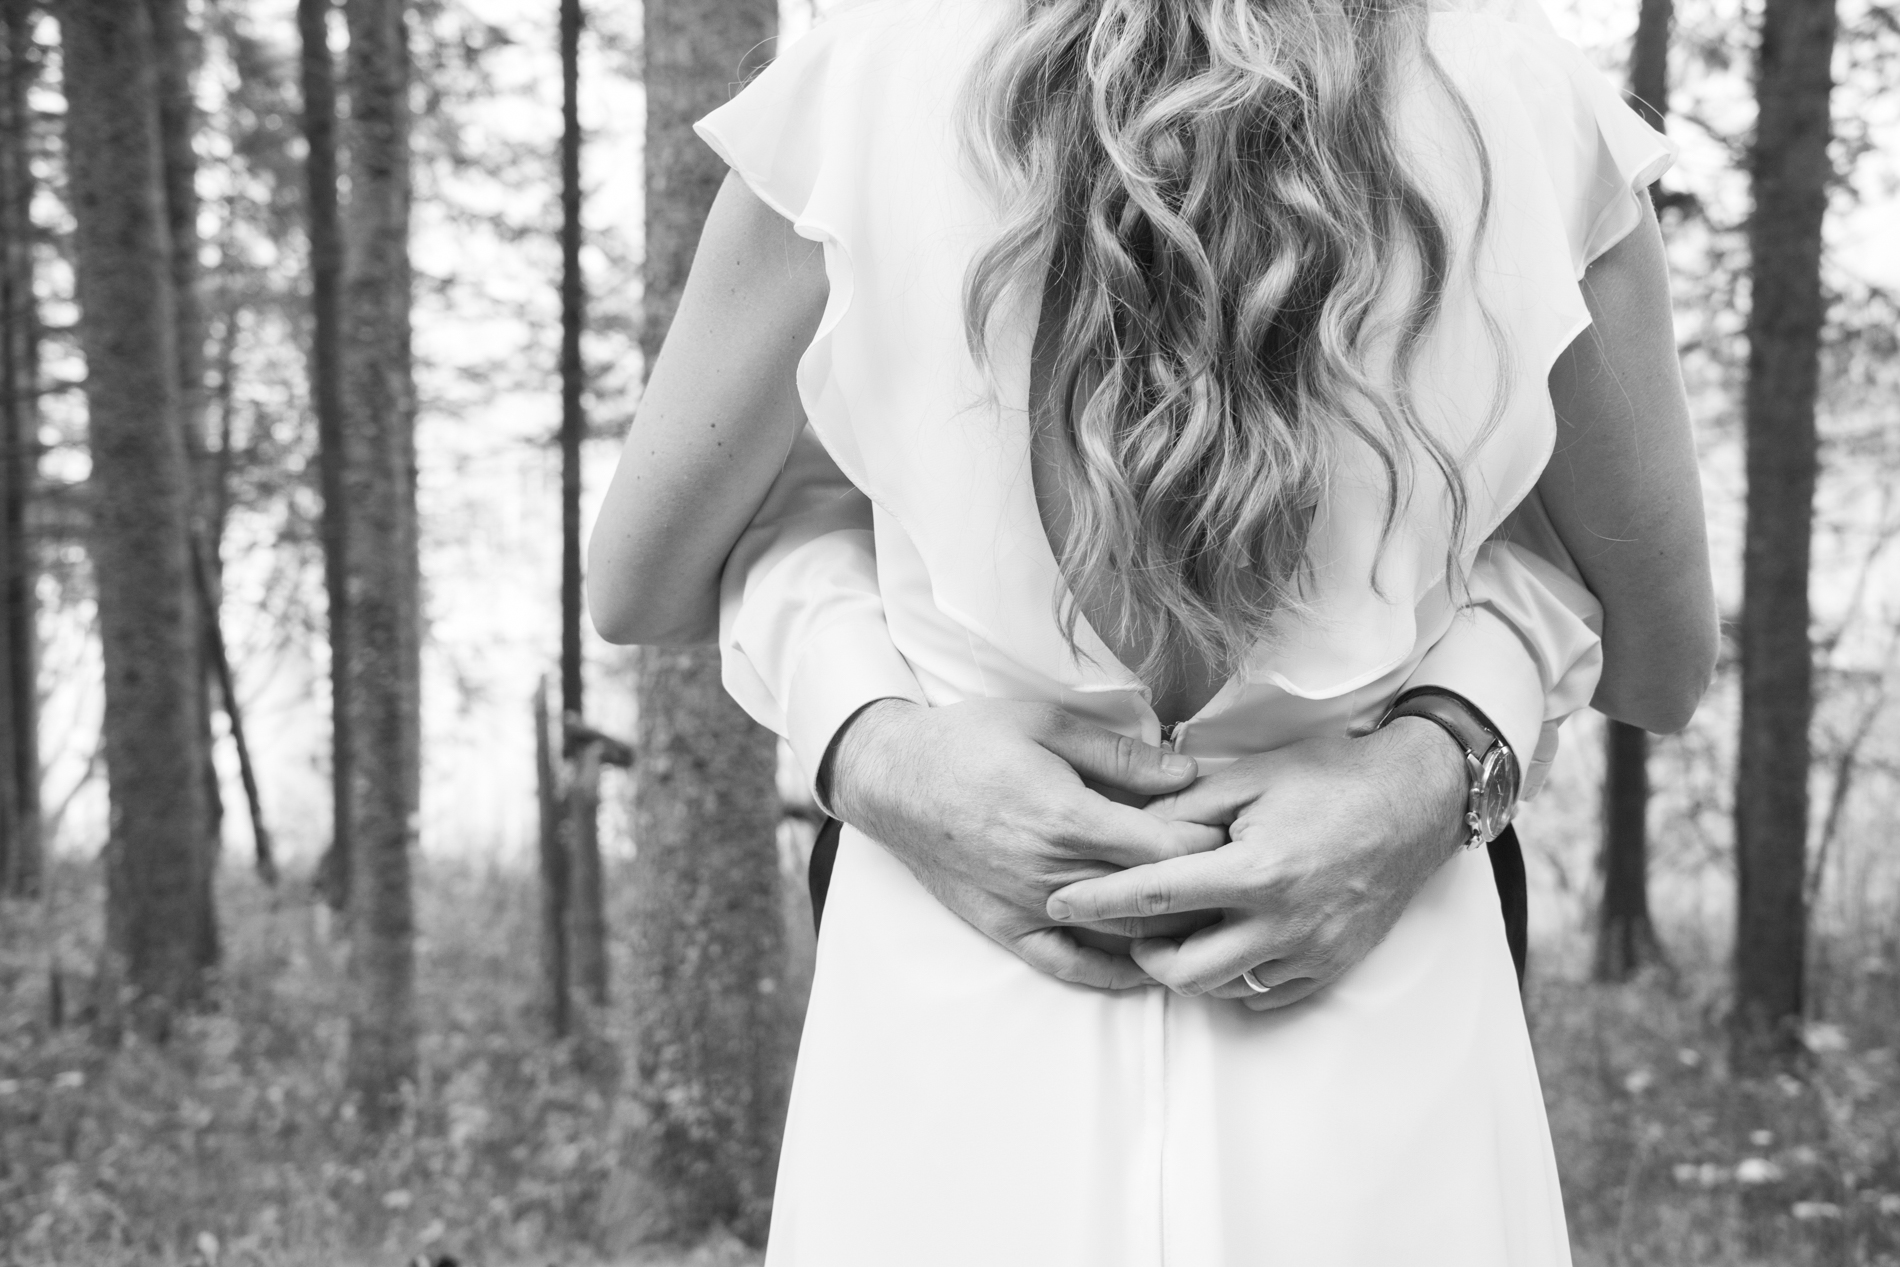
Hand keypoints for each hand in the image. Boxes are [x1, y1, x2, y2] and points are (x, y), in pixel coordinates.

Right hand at [826, 699, 1227, 989]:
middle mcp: (1052, 871)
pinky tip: (1148, 969)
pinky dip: (1115, 973)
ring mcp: (1029, 906)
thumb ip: (1120, 754)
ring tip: (1210, 921)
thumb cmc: (970, 742)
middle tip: (1237, 880)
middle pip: (1153, 899)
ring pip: (1121, 938)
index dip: (1211, 844)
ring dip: (1171, 935)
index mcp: (1067, 816)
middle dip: (1203, 892)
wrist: (894, 780)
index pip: (1165, 849)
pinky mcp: (1007, 927)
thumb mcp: (1047, 724)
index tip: (1235, 833)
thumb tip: (1187, 774)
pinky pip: (1070, 965)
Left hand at [1043, 718, 1468, 1010]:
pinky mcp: (1330, 965)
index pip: (1155, 896)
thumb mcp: (1249, 776)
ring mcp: (1311, 951)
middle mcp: (1283, 922)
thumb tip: (1127, 828)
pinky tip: (1224, 941)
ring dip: (1186, 966)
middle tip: (1127, 925)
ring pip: (1221, 988)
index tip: (1056, 901)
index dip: (1098, 900)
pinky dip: (1232, 976)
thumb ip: (1182, 807)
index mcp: (1255, 870)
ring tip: (1173, 930)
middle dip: (1142, 953)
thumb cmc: (1328, 777)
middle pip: (1183, 969)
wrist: (1414, 801)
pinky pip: (1262, 992)